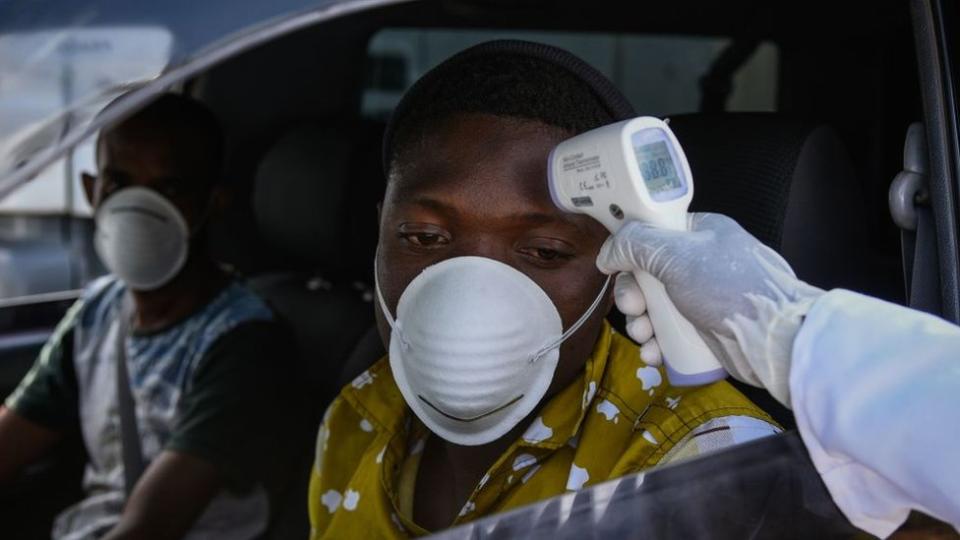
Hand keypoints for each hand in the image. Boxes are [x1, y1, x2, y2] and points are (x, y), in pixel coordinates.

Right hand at [597, 212, 824, 406]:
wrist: (775, 339)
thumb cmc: (729, 287)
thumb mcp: (678, 255)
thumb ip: (636, 245)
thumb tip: (607, 253)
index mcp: (699, 232)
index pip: (653, 233)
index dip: (629, 251)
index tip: (614, 267)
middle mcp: (700, 263)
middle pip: (647, 275)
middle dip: (633, 296)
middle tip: (634, 309)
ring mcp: (703, 298)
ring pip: (655, 308)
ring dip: (641, 324)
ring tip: (644, 338)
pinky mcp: (705, 330)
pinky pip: (669, 333)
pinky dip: (658, 344)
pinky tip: (655, 354)